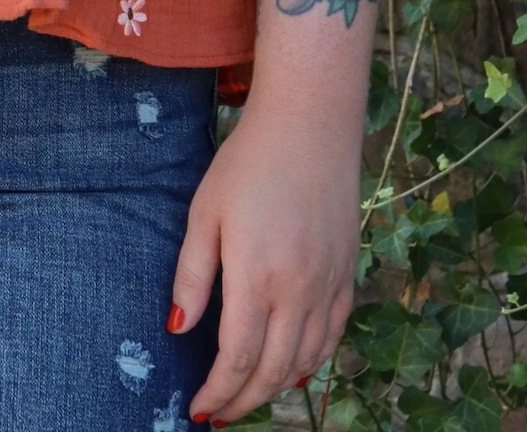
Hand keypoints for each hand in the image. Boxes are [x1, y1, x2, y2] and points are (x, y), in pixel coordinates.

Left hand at [171, 101, 358, 422]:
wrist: (310, 124)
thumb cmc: (247, 163)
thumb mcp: (205, 212)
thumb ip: (192, 274)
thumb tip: (178, 328)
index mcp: (257, 277)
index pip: (237, 359)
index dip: (217, 392)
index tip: (198, 409)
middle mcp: (299, 291)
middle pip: (274, 371)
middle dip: (244, 401)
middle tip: (220, 414)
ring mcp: (329, 285)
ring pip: (306, 360)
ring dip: (277, 388)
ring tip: (249, 397)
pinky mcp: (348, 274)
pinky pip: (333, 336)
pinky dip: (312, 362)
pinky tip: (294, 368)